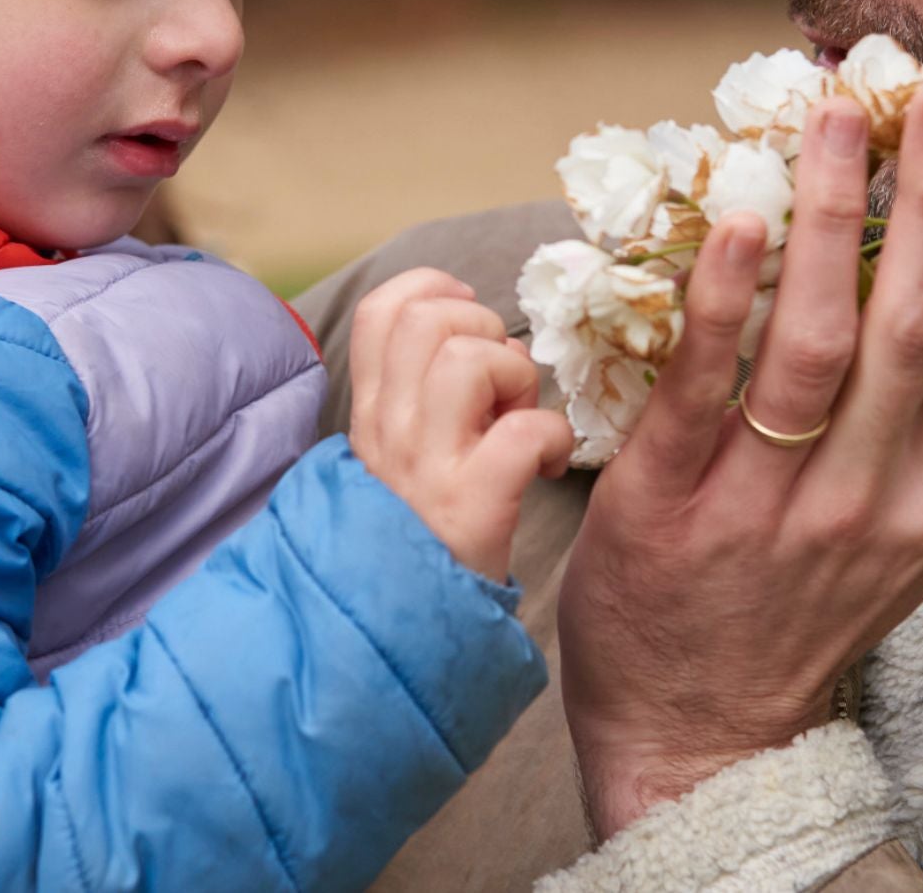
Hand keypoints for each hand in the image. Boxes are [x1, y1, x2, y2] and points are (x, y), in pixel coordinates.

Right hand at [348, 268, 576, 581]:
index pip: (382, 309)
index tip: (470, 317)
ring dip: (516, 378)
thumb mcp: (400, 457)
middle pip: (428, 318)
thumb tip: (490, 344)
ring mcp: (426, 465)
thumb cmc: (421, 537)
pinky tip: (545, 467)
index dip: (434, 290)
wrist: (403, 631)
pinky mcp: (470, 505)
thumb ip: (425, 398)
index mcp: (371, 412)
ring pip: (470, 359)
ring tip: (519, 421)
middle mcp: (389, 429)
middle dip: (485, 329)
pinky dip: (551, 438)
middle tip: (502, 384)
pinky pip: (521, 432)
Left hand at [557, 85, 922, 834]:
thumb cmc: (795, 619)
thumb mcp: (891, 538)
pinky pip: (702, 387)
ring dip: (832, 218)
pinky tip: (739, 221)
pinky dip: (725, 299)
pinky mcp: (665, 505)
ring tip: (837, 117)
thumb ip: (921, 428)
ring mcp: (766, 504)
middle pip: (914, 325)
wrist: (699, 742)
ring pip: (815, 342)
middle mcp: (865, 500)